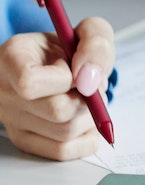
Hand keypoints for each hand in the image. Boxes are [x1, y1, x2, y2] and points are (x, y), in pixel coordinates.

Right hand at [0, 18, 112, 160]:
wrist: (53, 64)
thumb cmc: (68, 49)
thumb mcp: (86, 33)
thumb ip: (95, 44)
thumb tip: (89, 80)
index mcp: (11, 58)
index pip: (30, 83)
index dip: (66, 79)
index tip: (78, 71)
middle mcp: (3, 91)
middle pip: (57, 111)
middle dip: (89, 99)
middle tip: (90, 87)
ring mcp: (10, 119)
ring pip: (64, 132)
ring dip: (90, 118)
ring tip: (86, 100)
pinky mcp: (24, 139)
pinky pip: (60, 151)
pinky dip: (85, 139)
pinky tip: (87, 122)